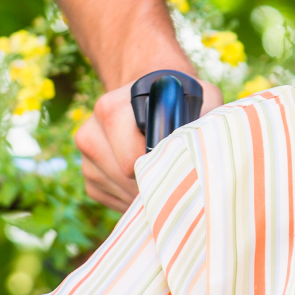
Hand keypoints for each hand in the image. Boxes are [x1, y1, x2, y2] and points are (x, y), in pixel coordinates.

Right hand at [74, 72, 220, 210]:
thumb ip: (206, 115)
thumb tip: (207, 147)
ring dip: (146, 189)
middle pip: (125, 179)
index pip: (130, 157)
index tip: (179, 161)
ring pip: (120, 191)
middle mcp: (91, 133)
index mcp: (111, 109)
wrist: (153, 95)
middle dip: (154, 178)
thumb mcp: (200, 95)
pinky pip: (113, 200)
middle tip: (177, 168)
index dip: (160, 164)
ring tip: (166, 170)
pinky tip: (150, 177)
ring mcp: (87, 158)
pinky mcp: (90, 179)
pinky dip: (134, 197)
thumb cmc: (181, 98)